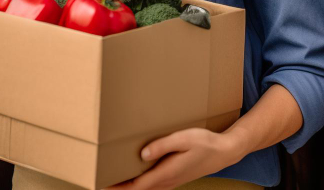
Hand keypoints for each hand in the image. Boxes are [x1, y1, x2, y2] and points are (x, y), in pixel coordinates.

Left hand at [103, 127, 242, 189]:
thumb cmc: (205, 143)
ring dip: (128, 185)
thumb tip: (142, 153)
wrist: (224, 152)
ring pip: (144, 188)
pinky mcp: (173, 177)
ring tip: (111, 177)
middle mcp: (166, 181)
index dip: (116, 187)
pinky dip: (138, 182)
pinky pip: (151, 184)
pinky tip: (133, 173)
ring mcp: (170, 181)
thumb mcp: (184, 138)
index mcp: (165, 174)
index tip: (100, 184)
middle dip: (118, 187)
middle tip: (99, 179)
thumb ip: (163, 145)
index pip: (135, 186)